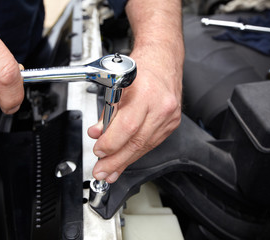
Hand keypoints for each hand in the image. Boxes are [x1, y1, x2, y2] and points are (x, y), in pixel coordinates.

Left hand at [88, 48, 182, 182]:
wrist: (163, 58)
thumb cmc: (141, 66)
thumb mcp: (116, 85)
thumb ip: (107, 112)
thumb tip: (97, 133)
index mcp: (146, 93)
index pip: (127, 128)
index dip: (111, 144)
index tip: (98, 152)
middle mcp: (161, 106)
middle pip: (137, 142)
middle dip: (116, 161)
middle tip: (102, 172)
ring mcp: (170, 116)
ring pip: (145, 146)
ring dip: (126, 161)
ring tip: (111, 171)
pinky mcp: (172, 123)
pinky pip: (152, 143)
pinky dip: (137, 152)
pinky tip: (127, 159)